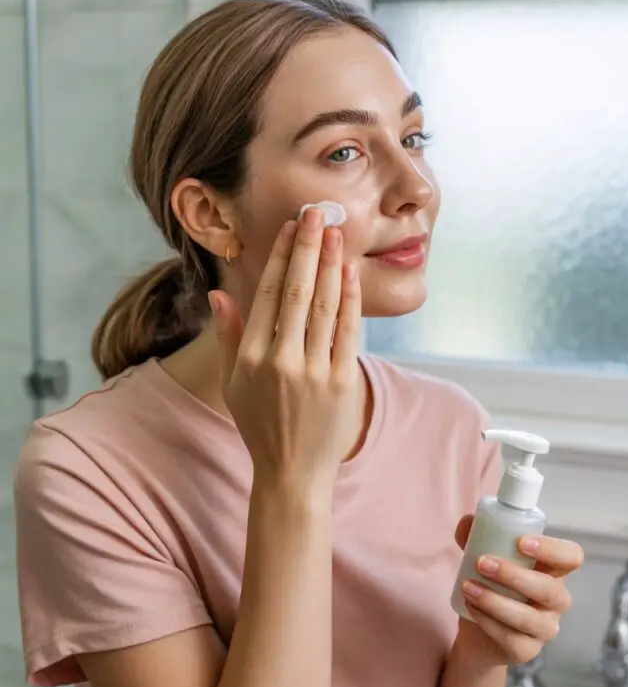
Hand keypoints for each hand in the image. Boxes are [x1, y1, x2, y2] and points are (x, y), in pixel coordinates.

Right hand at [209, 207, 360, 490]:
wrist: (292, 473)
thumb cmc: (260, 425)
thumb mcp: (232, 382)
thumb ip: (227, 336)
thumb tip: (218, 295)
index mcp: (250, 357)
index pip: (268, 294)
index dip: (281, 256)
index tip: (291, 228)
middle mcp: (280, 360)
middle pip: (297, 291)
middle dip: (308, 247)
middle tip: (317, 213)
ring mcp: (313, 372)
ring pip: (324, 306)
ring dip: (331, 265)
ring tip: (337, 233)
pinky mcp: (342, 382)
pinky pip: (348, 332)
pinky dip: (350, 300)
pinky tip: (350, 273)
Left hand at [454, 516, 583, 667]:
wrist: (475, 629)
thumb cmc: (489, 585)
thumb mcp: (481, 556)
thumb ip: (476, 536)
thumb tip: (468, 522)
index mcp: (552, 570)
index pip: (572, 557)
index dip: (552, 549)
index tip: (521, 542)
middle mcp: (556, 599)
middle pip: (550, 589)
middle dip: (514, 576)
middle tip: (482, 563)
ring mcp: (545, 627)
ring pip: (530, 618)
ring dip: (496, 601)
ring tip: (469, 587)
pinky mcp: (527, 650)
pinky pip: (512, 638)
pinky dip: (488, 621)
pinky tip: (471, 607)